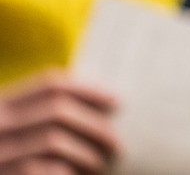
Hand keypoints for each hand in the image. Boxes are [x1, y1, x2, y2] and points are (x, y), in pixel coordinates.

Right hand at [0, 70, 118, 174]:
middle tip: (116, 146)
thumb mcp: (15, 132)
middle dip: (96, 127)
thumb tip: (104, 109)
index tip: (116, 102)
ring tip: (100, 166)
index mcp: (1, 105)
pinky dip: (70, 173)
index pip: (50, 85)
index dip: (88, 91)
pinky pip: (49, 170)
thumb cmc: (11, 159)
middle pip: (58, 111)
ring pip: (54, 142)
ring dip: (87, 154)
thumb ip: (42, 118)